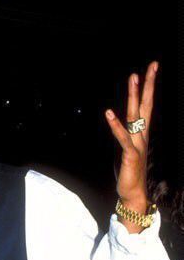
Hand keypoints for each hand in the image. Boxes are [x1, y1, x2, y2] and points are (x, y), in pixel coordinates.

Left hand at [105, 61, 157, 232]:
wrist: (134, 193)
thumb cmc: (130, 171)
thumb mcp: (129, 149)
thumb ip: (128, 136)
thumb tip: (124, 123)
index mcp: (142, 134)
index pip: (146, 107)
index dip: (148, 89)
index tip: (149, 71)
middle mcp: (142, 136)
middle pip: (146, 106)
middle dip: (148, 85)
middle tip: (151, 65)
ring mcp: (138, 144)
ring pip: (136, 116)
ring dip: (134, 97)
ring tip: (133, 78)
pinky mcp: (130, 154)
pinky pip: (123, 137)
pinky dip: (116, 125)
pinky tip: (109, 113)